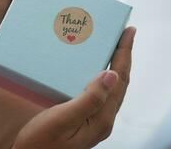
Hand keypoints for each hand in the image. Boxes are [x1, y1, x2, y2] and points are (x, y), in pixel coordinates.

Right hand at [12, 27, 135, 148]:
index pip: (119, 80)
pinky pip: (100, 92)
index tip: (129, 32)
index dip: (125, 54)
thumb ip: (89, 100)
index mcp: (101, 118)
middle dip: (124, 57)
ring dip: (115, 65)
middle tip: (123, 35)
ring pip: (111, 87)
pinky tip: (95, 69)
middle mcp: (102, 118)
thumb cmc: (41, 142)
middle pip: (119, 82)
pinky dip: (102, 75)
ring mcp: (94, 119)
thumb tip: (111, 75)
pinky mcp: (85, 118)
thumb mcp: (62, 119)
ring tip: (114, 47)